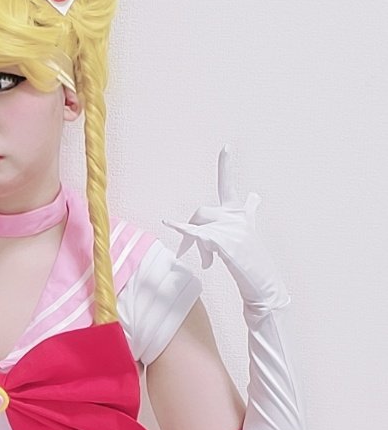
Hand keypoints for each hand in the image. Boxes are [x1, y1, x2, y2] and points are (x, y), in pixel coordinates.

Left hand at [162, 144, 289, 312]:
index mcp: (238, 213)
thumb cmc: (251, 260)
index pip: (228, 186)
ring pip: (198, 226)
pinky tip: (167, 223)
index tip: (226, 146)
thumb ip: (249, 211)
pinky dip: (181, 229)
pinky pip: (197, 233)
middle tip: (190, 254)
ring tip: (207, 262)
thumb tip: (255, 195)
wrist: (262, 283)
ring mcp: (232, 228)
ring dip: (196, 245)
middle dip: (190, 232)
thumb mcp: (249, 232)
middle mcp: (236, 216)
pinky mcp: (226, 242)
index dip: (226, 166)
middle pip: (200, 213)